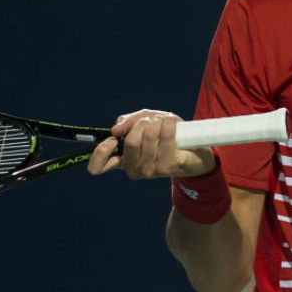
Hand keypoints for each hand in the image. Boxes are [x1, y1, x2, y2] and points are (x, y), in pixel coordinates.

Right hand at [87, 109, 216, 178]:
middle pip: (130, 141)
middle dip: (142, 123)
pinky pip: (165, 136)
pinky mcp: (166, 166)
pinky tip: (173, 125)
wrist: (194, 150)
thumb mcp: (145, 122)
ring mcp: (150, 170)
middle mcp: (133, 169)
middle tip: (152, 121)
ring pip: (148, 136)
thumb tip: (116, 129)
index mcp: (123, 159)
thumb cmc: (166, 135)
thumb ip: (129, 122)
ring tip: (165, 122)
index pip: (98, 166)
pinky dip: (169, 124)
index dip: (100, 152)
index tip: (113, 139)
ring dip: (158, 121)